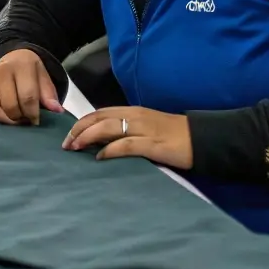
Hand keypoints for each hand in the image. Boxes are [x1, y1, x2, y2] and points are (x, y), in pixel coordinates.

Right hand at [0, 49, 62, 125]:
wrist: (12, 58)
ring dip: (10, 121)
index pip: (27, 96)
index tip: (37, 122)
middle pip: (11, 106)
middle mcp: (2, 72)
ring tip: (19, 120)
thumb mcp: (44, 78)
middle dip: (21, 118)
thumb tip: (57, 110)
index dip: (33, 114)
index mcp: (21, 66)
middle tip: (28, 121)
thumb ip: (49, 94)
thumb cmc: (30, 72)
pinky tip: (9, 118)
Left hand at [62, 107, 193, 168]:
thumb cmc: (173, 135)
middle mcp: (134, 116)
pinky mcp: (152, 144)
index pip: (99, 112)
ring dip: (87, 138)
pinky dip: (109, 150)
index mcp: (132, 111)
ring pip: (107, 128)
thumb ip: (125, 130)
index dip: (81, 123)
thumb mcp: (145, 127)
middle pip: (98, 118)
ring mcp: (143, 129)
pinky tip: (99, 158)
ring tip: (76, 148)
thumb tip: (101, 141)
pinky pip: (125, 145)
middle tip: (66, 144)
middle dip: (78, 130)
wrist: (202, 138)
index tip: (68, 135)